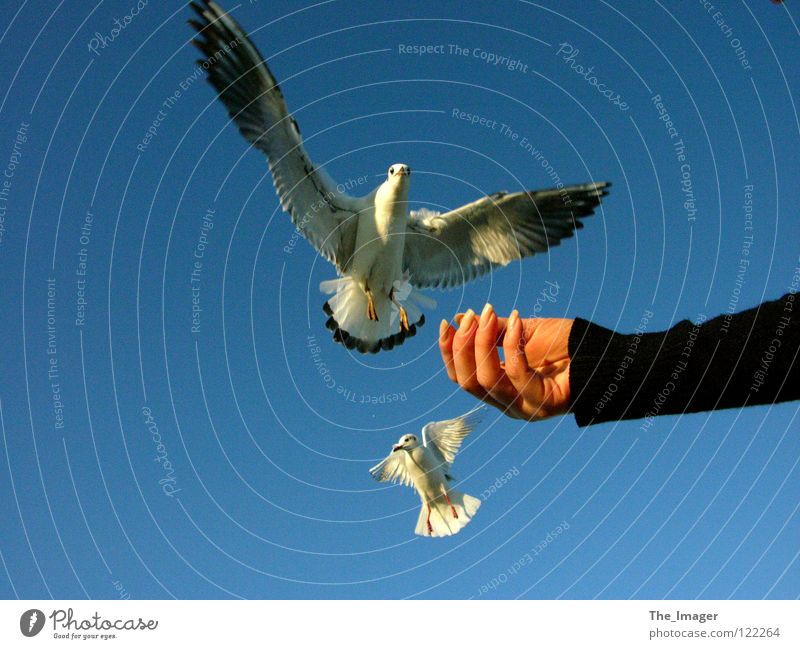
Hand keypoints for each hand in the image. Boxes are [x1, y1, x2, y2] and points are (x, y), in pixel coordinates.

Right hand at [438, 304, 572, 420]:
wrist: (604, 355)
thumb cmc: (567, 345)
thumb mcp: (522, 331)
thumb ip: (493, 330)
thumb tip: (461, 318)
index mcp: (499, 389)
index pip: (461, 377)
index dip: (449, 352)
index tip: (447, 323)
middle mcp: (507, 403)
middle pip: (468, 381)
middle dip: (463, 346)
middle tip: (473, 316)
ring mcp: (523, 407)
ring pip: (485, 380)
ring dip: (482, 343)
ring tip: (488, 315)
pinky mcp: (541, 403)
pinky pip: (515, 373)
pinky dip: (511, 344)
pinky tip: (518, 320)